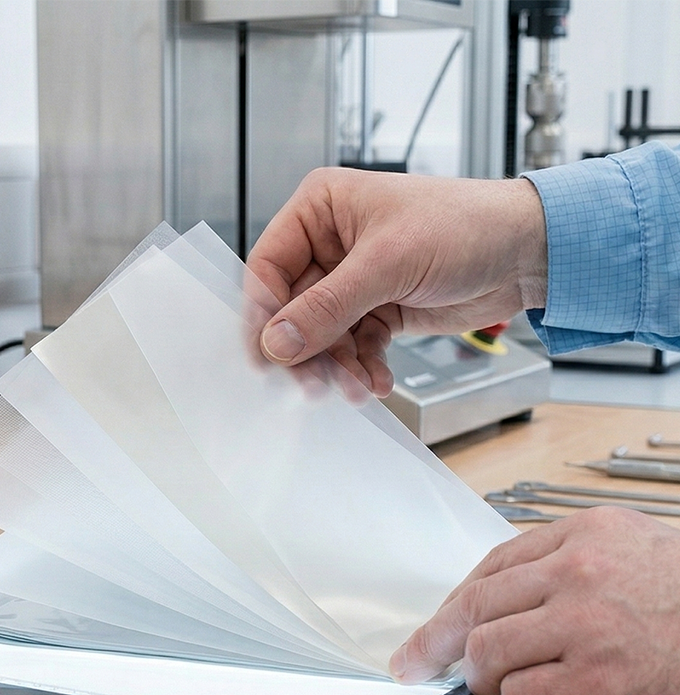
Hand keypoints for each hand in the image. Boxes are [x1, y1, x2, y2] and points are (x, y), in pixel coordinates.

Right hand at [246, 168, 547, 395]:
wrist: (528, 252)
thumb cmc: (468, 225)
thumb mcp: (387, 264)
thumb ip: (326, 307)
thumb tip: (277, 341)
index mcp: (320, 210)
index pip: (268, 267)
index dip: (264, 314)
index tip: (267, 355)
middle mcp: (330, 244)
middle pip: (292, 309)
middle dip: (305, 351)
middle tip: (311, 385)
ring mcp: (353, 280)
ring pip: (321, 336)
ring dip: (336, 367)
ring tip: (354, 387)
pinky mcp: (376, 309)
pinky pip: (352, 348)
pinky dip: (361, 368)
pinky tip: (376, 380)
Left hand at [389, 507, 679, 694]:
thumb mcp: (643, 558)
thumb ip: (577, 566)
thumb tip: (508, 600)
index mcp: (590, 536)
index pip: (495, 564)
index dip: (455, 599)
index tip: (434, 623)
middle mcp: (581, 573)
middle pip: (476, 606)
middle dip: (434, 640)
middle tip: (415, 663)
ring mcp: (586, 628)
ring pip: (486, 652)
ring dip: (482, 681)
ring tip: (500, 693)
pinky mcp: (597, 684)